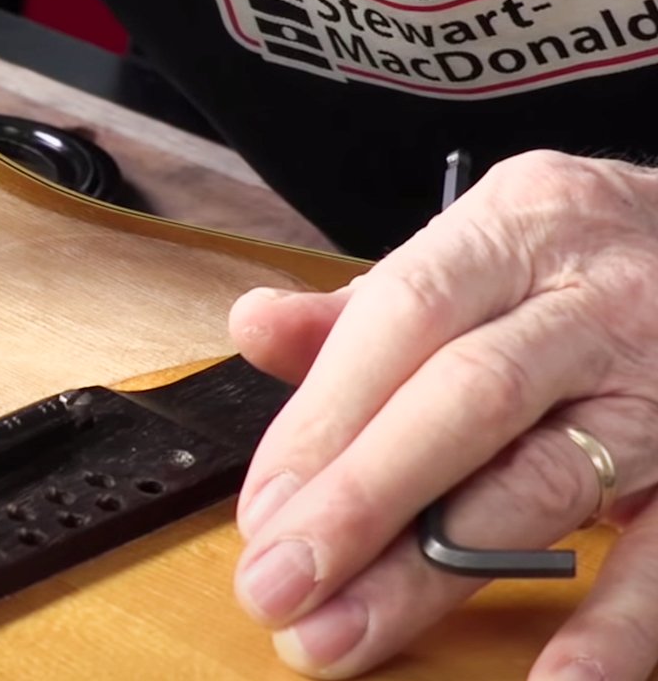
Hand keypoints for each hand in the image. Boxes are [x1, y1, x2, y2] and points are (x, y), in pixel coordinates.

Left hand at [229, 150, 657, 679]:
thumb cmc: (579, 266)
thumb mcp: (480, 253)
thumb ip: (365, 310)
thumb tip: (254, 328)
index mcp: (517, 232)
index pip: (404, 318)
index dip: (325, 419)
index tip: (262, 512)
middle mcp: (595, 303)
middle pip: (467, 401)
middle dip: (361, 502)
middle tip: (277, 586)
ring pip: (548, 481)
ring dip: (439, 571)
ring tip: (348, 634)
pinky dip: (614, 622)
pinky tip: (555, 678)